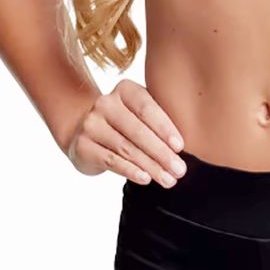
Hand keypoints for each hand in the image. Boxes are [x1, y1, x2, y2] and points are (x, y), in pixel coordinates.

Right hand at [64, 79, 186, 187]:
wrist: (84, 130)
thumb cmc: (126, 122)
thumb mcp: (141, 112)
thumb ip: (160, 119)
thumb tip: (186, 146)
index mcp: (124, 90)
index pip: (147, 108)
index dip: (165, 128)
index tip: (181, 147)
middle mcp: (105, 103)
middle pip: (138, 131)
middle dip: (162, 153)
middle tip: (180, 170)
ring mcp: (91, 124)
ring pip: (126, 148)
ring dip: (151, 166)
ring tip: (169, 180)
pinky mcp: (83, 146)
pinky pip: (111, 160)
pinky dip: (131, 171)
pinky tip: (146, 179)